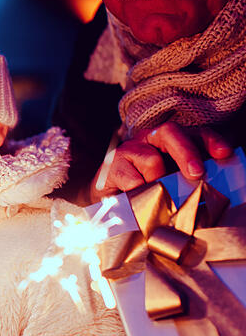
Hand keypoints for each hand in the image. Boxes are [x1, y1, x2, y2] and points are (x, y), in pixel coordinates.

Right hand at [91, 122, 231, 200]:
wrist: (112, 203)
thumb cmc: (150, 192)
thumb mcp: (175, 184)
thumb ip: (190, 180)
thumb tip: (209, 186)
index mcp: (171, 141)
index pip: (195, 133)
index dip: (211, 141)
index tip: (224, 154)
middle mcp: (149, 139)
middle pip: (170, 132)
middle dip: (186, 153)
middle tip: (196, 174)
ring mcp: (129, 149)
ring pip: (151, 159)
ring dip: (158, 182)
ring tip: (157, 197)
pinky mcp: (112, 166)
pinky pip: (133, 179)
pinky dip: (140, 193)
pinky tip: (139, 199)